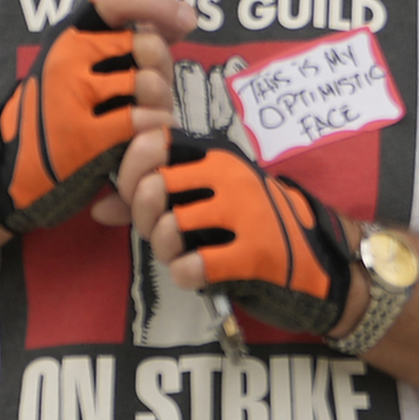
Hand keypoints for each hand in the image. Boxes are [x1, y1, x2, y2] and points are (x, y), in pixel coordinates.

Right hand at [0, 0, 184, 235]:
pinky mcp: (81, 137)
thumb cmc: (64, 112)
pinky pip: (144, 121)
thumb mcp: (84, 63)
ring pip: (152, 85)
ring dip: (160, 105)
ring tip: (143, 117)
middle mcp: (65, 59)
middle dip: (162, 70)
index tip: (185, 20)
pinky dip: (153, 129)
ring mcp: (71, 97)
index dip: (156, 4)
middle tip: (150, 91)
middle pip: (148, 46)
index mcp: (68, 35)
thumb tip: (185, 19)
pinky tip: (143, 136)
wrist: (16, 170)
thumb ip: (127, 39)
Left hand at [137, 134, 358, 338]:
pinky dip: (186, 274)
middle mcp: (231, 176)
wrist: (321, 262)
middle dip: (146, 220)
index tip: (144, 195)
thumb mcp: (209, 201)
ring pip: (167, 229)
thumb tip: (97, 208)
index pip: (154, 145)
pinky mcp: (253, 254)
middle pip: (153, 189)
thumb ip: (154, 200)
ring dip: (166, 251)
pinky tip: (200, 272)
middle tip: (166, 234)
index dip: (132, 173)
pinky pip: (191, 266)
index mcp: (219, 157)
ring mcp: (245, 213)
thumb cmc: (255, 227)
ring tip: (184, 255)